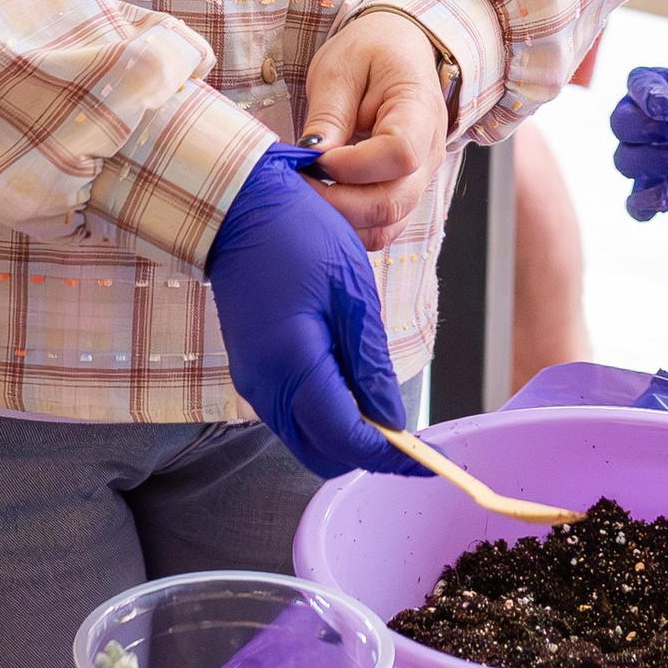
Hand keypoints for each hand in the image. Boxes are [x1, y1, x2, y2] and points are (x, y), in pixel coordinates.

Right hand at [205, 144, 415, 478]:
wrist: (238, 208)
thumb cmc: (299, 236)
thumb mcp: (352, 293)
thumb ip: (370, 364)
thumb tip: (394, 421)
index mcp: (291, 365)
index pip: (345, 439)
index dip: (389, 456)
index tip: (429, 459)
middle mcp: (264, 387)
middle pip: (322, 453)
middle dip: (367, 452)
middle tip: (410, 434)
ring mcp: (252, 381)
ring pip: (306, 438)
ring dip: (346, 435)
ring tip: (384, 404)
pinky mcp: (251, 372)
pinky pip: (292, 416)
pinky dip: (325, 416)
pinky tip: (352, 385)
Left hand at [303, 9, 450, 253]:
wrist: (399, 49)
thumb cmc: (371, 53)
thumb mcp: (340, 69)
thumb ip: (328, 114)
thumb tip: (311, 155)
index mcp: (420, 109)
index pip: (400, 154)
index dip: (353, 166)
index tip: (317, 156)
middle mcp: (430, 152)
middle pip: (393, 201)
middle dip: (337, 203)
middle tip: (297, 183)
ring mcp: (420, 178)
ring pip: (388, 224)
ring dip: (342, 220)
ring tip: (306, 194)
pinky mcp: (403, 193)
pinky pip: (382, 227)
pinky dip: (350, 226)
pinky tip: (322, 202)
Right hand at [610, 57, 667, 215]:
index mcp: (664, 88)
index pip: (637, 84)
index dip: (644, 94)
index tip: (666, 105)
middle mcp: (652, 123)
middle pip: (620, 122)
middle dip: (646, 127)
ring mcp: (657, 158)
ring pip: (625, 161)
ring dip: (650, 160)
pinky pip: (637, 204)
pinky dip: (642, 203)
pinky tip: (666, 196)